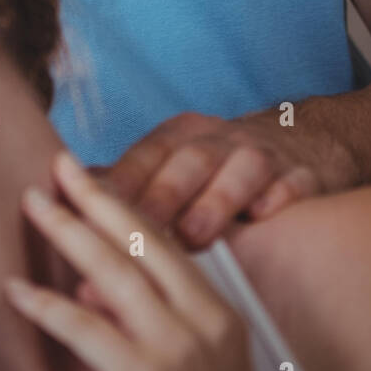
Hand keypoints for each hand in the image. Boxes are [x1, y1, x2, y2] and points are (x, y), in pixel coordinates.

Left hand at [4, 150, 252, 370]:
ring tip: (32, 204)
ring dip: (69, 232)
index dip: (122, 205)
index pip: (166, 244)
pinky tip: (20, 288)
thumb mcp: (191, 363)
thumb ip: (146, 322)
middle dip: (94, 200)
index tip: (87, 175)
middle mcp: (203, 325)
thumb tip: (87, 287)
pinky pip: (88, 332)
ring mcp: (177, 353)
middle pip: (142, 243)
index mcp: (218, 316)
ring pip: (114, 273)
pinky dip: (50, 305)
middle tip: (55, 168)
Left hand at [104, 110, 338, 249]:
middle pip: (190, 160)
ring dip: (216, 199)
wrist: (305, 139)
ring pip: (241, 167)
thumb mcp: (177, 163)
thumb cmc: (223, 166)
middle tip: (138, 227)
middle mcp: (221, 139)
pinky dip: (280, 195)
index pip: (148, 153)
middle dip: (163, 192)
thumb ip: (130, 187)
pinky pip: (295, 180)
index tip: (92, 208)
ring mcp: (265, 154)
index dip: (122, 179)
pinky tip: (264, 215)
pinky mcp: (304, 173)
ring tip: (196, 234)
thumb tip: (65, 209)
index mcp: (184, 136)